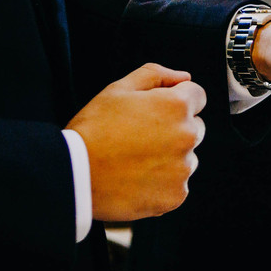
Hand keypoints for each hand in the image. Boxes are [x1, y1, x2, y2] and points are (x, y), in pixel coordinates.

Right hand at [66, 63, 206, 221]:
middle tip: (141, 137)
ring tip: (136, 160)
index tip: (156, 111)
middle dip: (176, 128)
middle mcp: (187, 136)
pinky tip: (137, 179)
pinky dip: (162, 183)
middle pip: (195, 127)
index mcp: (177, 106)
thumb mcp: (118, 89)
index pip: (197, 96)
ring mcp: (183, 168)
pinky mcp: (175, 195)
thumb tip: (184, 77)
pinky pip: (178, 185)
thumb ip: (156, 75)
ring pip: (187, 157)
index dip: (176, 100)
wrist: (73, 175)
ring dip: (170, 158)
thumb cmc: (93, 130)